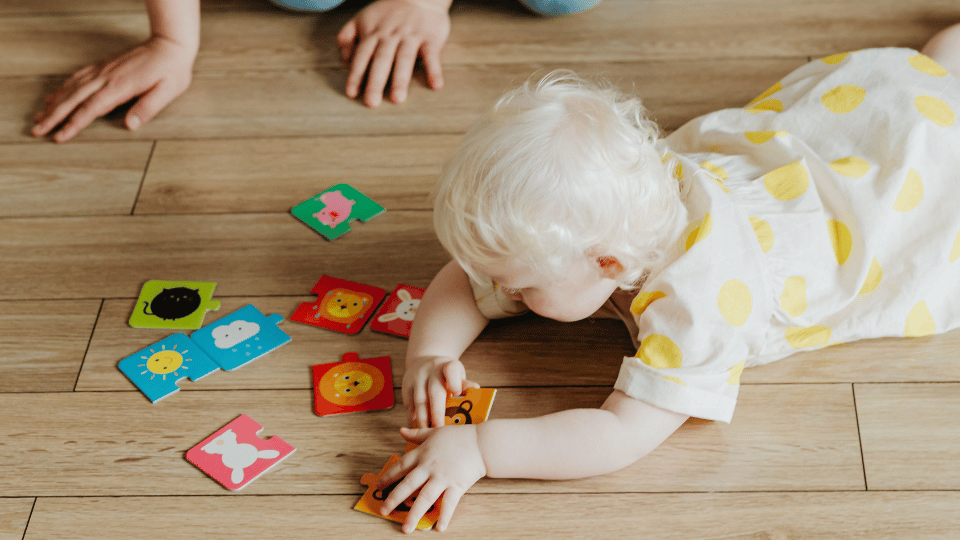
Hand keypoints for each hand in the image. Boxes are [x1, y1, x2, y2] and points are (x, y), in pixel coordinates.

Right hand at [31, 35, 195, 141]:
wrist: (169, 45)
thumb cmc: (172, 70)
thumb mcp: (168, 91)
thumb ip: (148, 108)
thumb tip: (130, 125)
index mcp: (121, 86)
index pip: (91, 109)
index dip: (74, 124)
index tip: (59, 136)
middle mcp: (106, 78)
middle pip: (73, 99)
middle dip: (54, 116)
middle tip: (37, 130)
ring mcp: (103, 71)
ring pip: (71, 88)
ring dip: (54, 103)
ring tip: (40, 116)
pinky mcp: (103, 66)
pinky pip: (78, 77)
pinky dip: (63, 88)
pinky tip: (55, 96)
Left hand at [337, 0, 450, 106]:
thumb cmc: (389, 11)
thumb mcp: (362, 18)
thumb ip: (347, 35)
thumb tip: (344, 58)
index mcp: (373, 33)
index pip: (362, 56)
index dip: (356, 75)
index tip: (352, 93)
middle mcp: (391, 36)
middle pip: (382, 61)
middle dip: (375, 82)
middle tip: (371, 103)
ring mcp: (411, 37)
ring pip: (404, 59)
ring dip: (400, 79)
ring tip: (397, 99)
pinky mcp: (431, 38)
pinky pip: (432, 55)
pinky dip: (434, 70)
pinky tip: (435, 85)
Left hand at [379, 425, 486, 532]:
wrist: (481, 442)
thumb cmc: (459, 436)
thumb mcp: (434, 432)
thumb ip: (416, 434)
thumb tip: (401, 430)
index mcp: (422, 453)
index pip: (401, 466)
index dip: (388, 477)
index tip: (379, 486)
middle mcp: (429, 467)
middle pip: (408, 485)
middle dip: (394, 499)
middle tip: (383, 511)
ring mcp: (442, 478)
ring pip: (424, 498)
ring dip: (414, 514)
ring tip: (406, 528)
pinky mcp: (456, 486)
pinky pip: (448, 504)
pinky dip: (444, 516)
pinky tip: (438, 528)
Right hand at [403, 355, 478, 427]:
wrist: (425, 361)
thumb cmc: (447, 376)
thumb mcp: (458, 375)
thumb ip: (465, 386)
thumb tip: (475, 390)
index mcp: (449, 366)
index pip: (451, 370)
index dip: (454, 381)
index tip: (457, 393)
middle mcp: (432, 370)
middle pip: (434, 392)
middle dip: (437, 413)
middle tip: (440, 429)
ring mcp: (417, 378)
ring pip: (419, 401)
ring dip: (423, 420)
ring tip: (428, 434)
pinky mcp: (406, 386)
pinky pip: (409, 406)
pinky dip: (413, 419)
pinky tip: (418, 430)